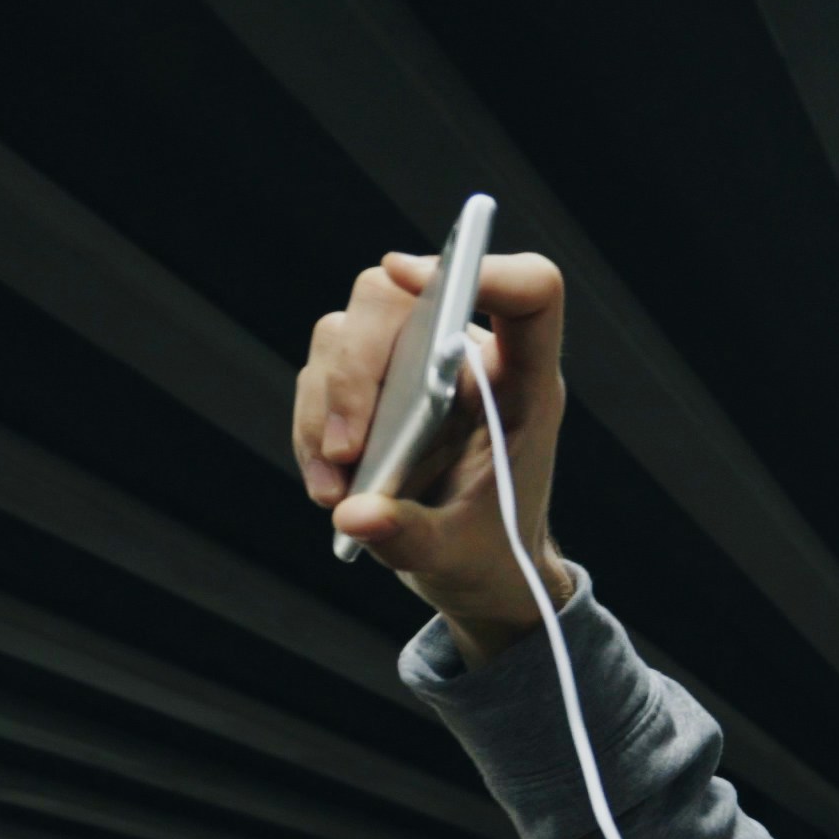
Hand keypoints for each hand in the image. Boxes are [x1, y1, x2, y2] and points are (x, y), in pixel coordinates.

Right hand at [294, 247, 575, 653]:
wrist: (479, 567)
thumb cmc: (490, 547)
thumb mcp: (459, 556)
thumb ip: (413, 536)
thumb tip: (354, 516)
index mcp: (522, 382)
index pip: (528, 295)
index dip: (483, 270)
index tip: (406, 278)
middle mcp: (463, 356)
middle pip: (396, 298)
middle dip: (354, 368)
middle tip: (346, 451)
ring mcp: (412, 363)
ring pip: (343, 331)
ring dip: (324, 408)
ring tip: (336, 493)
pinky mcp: (370, 383)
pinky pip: (318, 376)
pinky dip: (310, 429)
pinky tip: (330, 491)